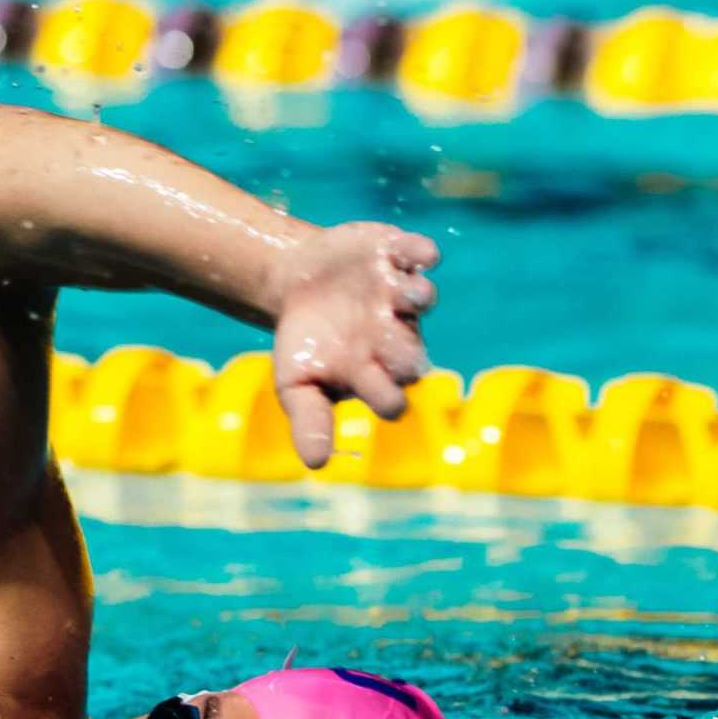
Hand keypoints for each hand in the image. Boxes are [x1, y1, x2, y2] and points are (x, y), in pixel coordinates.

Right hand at [264, 221, 440, 468]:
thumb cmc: (304, 344)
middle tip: (380, 338)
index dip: (386, 395)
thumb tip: (316, 465)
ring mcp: (400, 296)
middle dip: (402, 348)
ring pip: (421, 299)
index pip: (393, 395)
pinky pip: (418, 254)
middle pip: (413, 351)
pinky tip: (413, 253)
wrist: (297, 284)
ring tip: (397, 292)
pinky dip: (419, 253)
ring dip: (414, 296)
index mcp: (378, 375)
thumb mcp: (296, 385)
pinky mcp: (398, 256)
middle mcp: (398, 338)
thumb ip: (309, 421)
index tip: (367, 389)